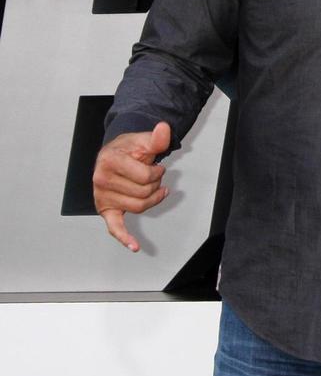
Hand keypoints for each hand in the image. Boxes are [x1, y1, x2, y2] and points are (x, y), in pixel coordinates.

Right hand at [93, 122, 171, 251]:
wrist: (115, 154)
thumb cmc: (129, 149)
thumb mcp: (143, 140)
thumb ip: (156, 138)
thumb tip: (164, 129)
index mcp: (110, 161)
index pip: (145, 177)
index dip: (157, 172)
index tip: (156, 167)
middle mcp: (101, 180)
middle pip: (143, 193)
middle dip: (154, 184)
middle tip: (151, 176)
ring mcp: (102, 196)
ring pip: (138, 207)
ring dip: (151, 198)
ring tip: (149, 187)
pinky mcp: (105, 209)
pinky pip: (114, 227)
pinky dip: (125, 238)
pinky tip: (134, 246)